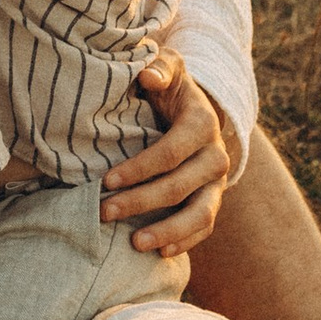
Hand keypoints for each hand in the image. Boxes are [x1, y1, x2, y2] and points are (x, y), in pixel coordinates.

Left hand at [100, 54, 234, 254]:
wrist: (187, 105)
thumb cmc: (166, 85)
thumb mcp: (165, 67)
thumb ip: (158, 67)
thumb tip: (148, 77)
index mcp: (203, 123)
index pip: (171, 152)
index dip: (139, 168)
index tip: (106, 180)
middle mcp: (216, 156)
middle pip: (181, 186)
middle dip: (141, 201)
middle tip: (104, 212)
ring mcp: (216, 183)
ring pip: (201, 213)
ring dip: (168, 231)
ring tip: (135, 244)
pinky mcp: (211, 200)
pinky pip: (205, 227)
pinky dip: (185, 241)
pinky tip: (159, 253)